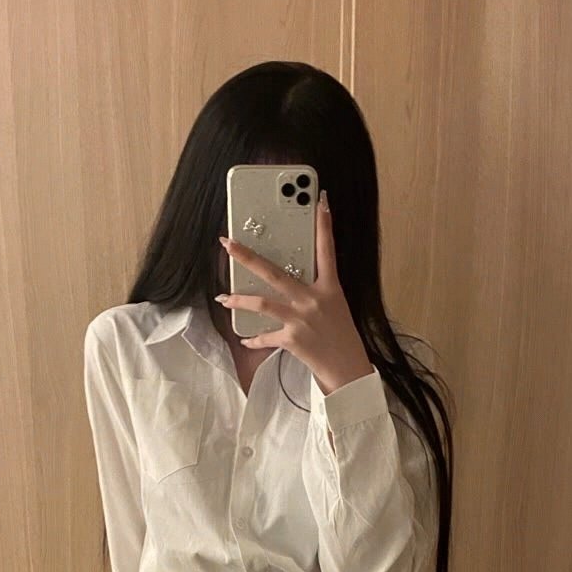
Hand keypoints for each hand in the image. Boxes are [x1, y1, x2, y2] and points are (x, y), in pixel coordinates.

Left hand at [215, 190, 374, 394]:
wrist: (348, 370)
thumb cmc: (342, 337)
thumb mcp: (336, 307)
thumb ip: (316, 291)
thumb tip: (291, 280)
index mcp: (330, 288)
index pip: (327, 250)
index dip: (324, 225)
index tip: (321, 201)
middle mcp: (314, 300)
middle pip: (275, 273)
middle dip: (248, 257)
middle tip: (228, 243)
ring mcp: (301, 319)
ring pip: (262, 303)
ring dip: (239, 299)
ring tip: (223, 297)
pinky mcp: (292, 340)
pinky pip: (265, 337)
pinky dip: (253, 338)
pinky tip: (244, 339)